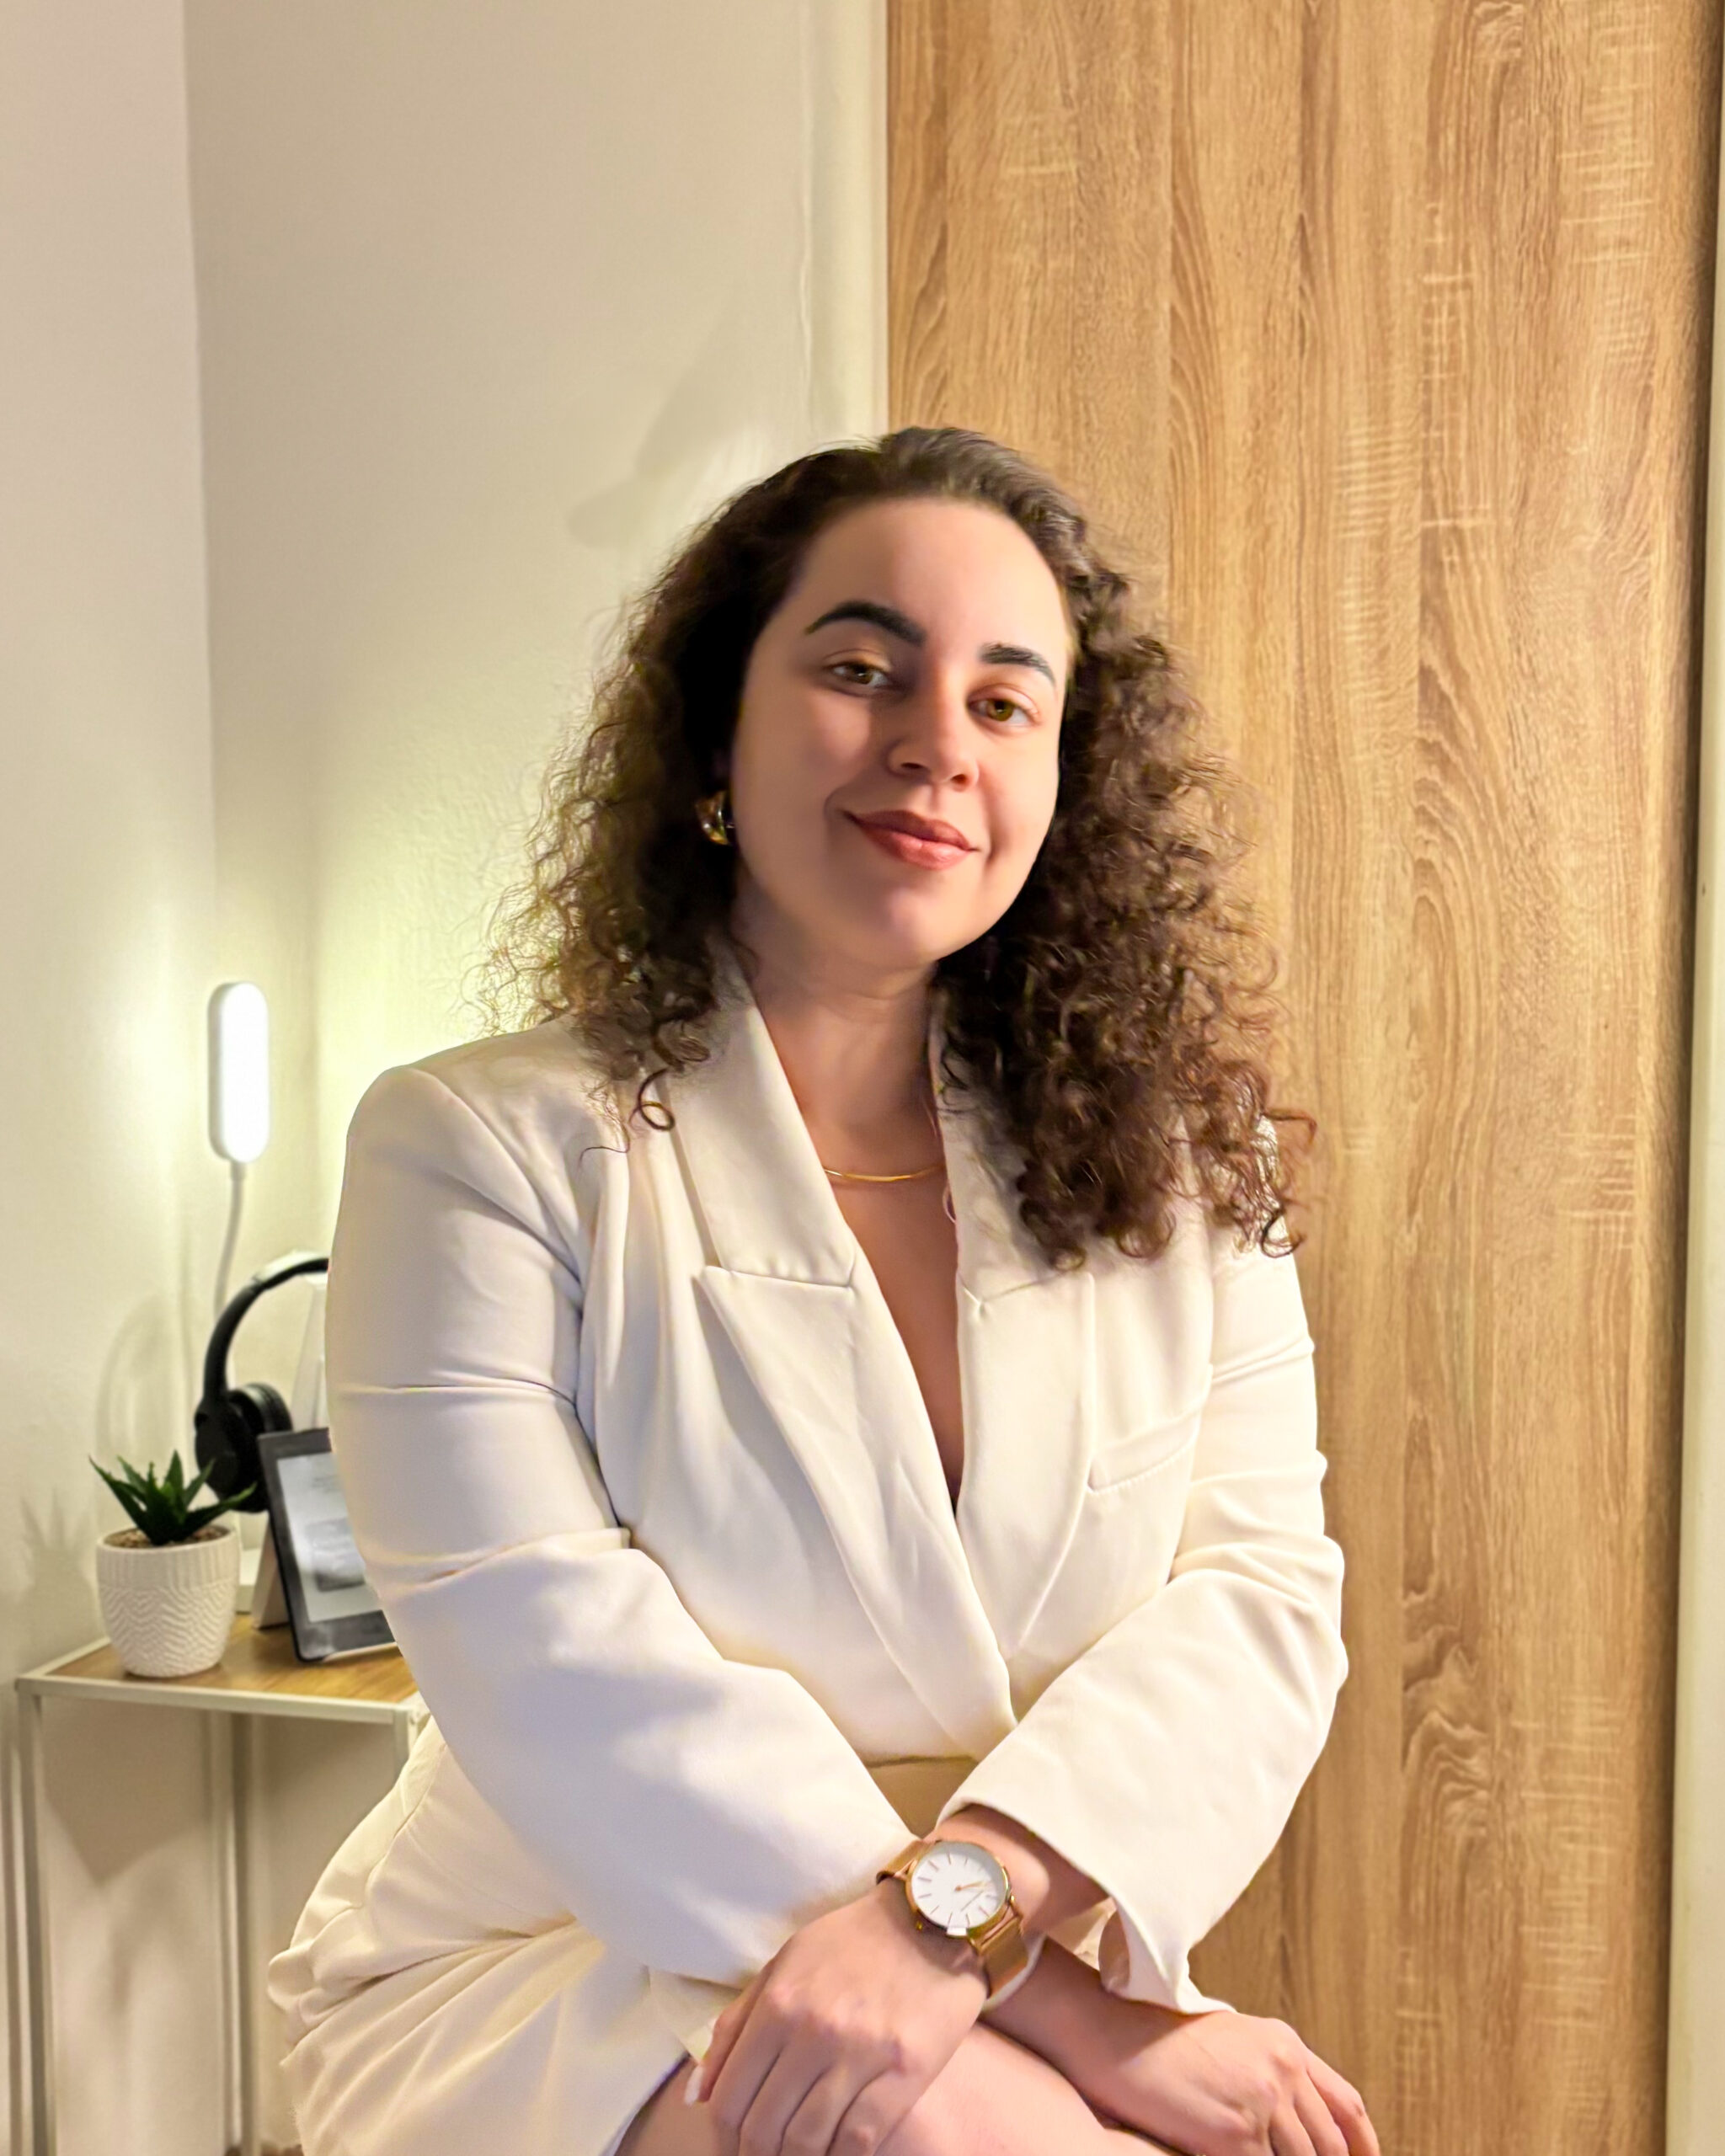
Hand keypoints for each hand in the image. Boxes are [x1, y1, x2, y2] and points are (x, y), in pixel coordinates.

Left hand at [690, 1878, 987, 2153]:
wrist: (934, 1918)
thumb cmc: (852, 1942)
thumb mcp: (783, 1965)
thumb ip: (735, 2026)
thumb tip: (696, 2094)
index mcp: (777, 2004)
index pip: (729, 2099)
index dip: (722, 2140)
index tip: (730, 2151)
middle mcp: (812, 2032)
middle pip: (763, 2129)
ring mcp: (861, 2054)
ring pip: (807, 2142)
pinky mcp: (906, 2072)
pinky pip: (859, 2139)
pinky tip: (835, 2153)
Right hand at [1087, 2003, 1379, 2155]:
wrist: (1114, 2033)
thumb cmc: (1160, 2039)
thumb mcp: (1230, 2041)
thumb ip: (1268, 2072)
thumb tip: (1293, 2124)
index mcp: (1286, 2044)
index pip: (1346, 2106)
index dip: (1364, 2146)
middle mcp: (1282, 2069)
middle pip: (1330, 2146)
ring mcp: (1262, 2101)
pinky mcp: (1235, 2134)